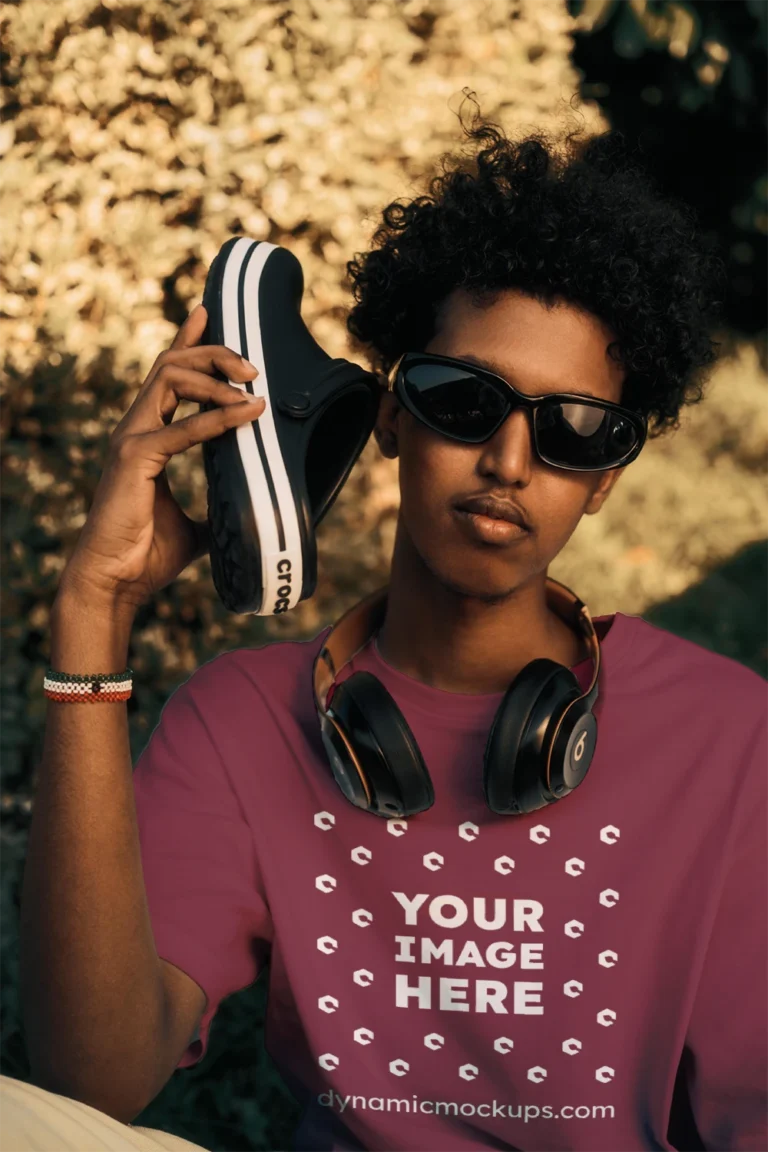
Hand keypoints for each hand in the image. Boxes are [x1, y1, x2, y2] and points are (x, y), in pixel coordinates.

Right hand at [57, 304, 264, 610]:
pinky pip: (182, 427)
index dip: (188, 341)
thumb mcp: (194, 527)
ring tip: (253, 389)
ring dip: (216, 376)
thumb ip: (215, 508)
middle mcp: (134, 428)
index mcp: (145, 436)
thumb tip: (248, 514)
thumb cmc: (146, 555)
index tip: (208, 313)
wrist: (114, 582)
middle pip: (172, 364)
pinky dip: (218, 418)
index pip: (166, 375)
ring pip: (171, 377)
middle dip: (214, 353)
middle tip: (254, 368)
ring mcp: (131, 439)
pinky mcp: (135, 458)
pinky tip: (248, 414)